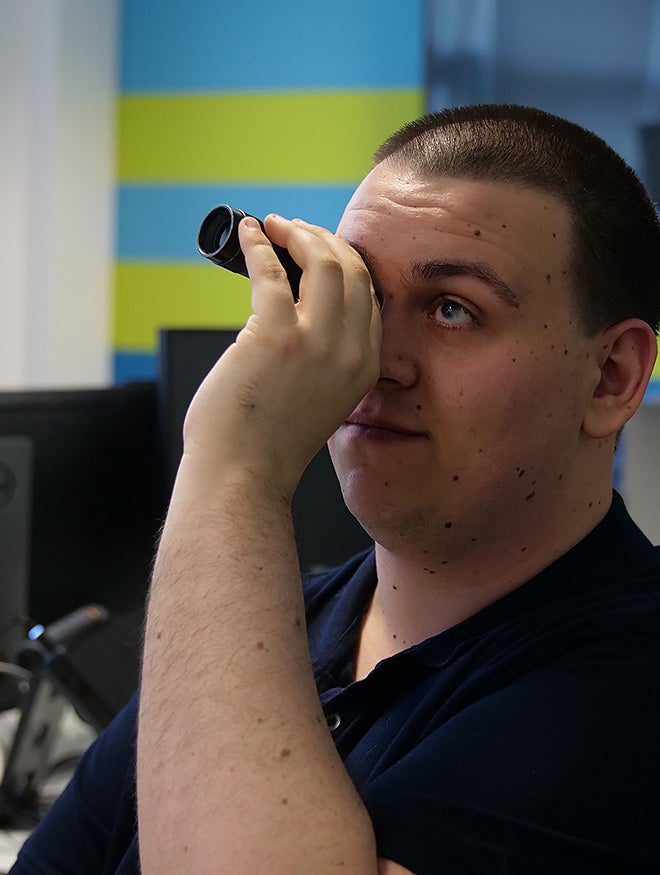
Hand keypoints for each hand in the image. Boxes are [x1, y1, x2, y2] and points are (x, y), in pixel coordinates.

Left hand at [180, 214, 381, 497]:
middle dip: (323, 239)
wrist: (243, 474)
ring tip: (273, 227)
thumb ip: (326, 356)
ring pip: (323, 260)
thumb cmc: (267, 438)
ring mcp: (315, 343)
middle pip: (353, 269)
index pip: (369, 294)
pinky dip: (257, 245)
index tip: (320, 248)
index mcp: (363, 366)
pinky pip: (269, 271)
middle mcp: (348, 352)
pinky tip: (248, 235)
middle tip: (294, 230)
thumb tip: (298, 301)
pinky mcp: (274, 336)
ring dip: (296, 233)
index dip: (345, 261)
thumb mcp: (320, 397)